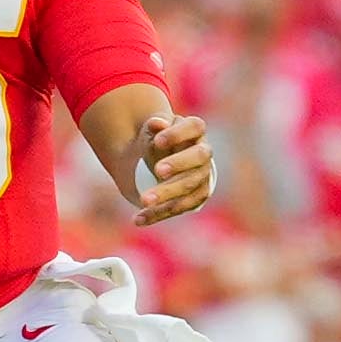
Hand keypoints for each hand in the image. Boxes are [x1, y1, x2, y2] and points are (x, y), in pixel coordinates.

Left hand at [130, 111, 211, 225]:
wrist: (150, 164)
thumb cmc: (154, 144)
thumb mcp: (150, 132)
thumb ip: (153, 126)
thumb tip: (157, 122)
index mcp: (193, 132)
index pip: (196, 126)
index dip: (179, 133)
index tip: (158, 140)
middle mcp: (202, 154)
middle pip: (199, 157)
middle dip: (179, 163)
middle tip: (157, 170)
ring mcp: (202, 177)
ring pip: (190, 186)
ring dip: (167, 193)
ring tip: (143, 199)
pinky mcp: (195, 198)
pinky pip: (179, 208)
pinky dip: (157, 214)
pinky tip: (138, 219)